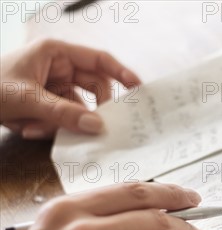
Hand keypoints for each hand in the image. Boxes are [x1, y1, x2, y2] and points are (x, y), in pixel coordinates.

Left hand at [0, 39, 140, 138]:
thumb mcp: (26, 99)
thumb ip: (64, 113)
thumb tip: (97, 125)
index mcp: (55, 53)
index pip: (98, 60)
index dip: (121, 74)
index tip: (138, 90)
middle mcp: (58, 67)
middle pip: (93, 89)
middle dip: (88, 109)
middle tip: (93, 127)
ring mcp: (53, 86)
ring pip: (78, 108)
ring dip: (63, 122)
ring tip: (36, 128)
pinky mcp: (47, 104)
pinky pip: (64, 118)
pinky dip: (49, 127)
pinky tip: (27, 128)